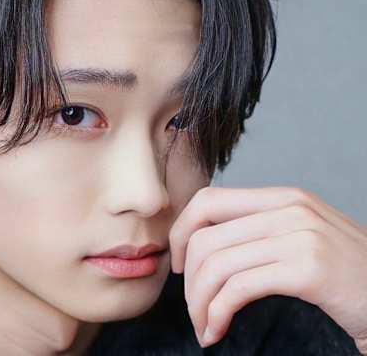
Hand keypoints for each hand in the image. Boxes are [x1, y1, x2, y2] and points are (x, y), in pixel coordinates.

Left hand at [168, 186, 366, 351]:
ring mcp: (300, 236)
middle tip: (194, 307)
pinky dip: (217, 313)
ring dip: (199, 303)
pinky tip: (217, 331)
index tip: (181, 265)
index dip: (182, 232)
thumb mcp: (302, 238)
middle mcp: (289, 209)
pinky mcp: (308, 270)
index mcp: (282, 198)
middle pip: (205, 237)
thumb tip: (202, 246)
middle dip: (188, 279)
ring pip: (216, 264)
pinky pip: (238, 288)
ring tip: (204, 326)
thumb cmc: (348, 274)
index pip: (208, 200)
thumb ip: (260, 232)